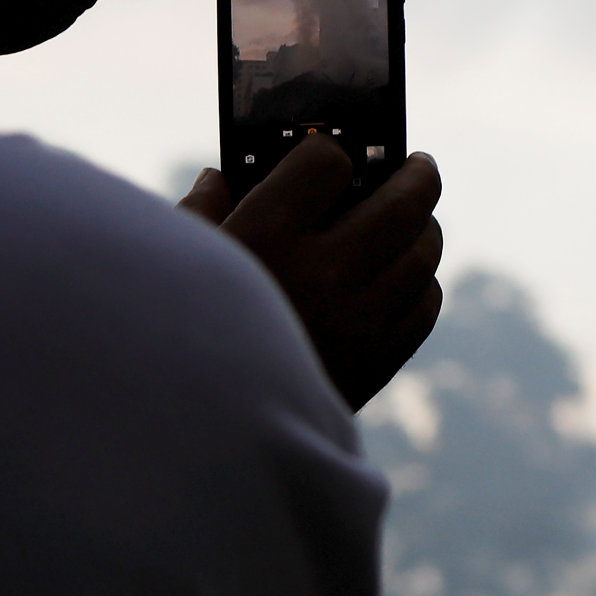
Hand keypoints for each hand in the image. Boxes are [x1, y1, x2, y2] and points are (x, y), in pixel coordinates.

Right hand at [183, 140, 445, 408]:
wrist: (201, 442)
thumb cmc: (171, 343)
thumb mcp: (174, 269)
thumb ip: (200, 214)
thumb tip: (219, 177)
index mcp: (265, 237)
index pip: (327, 162)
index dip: (328, 152)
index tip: (326, 158)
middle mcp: (324, 273)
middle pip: (403, 203)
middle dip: (416, 174)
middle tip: (417, 165)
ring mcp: (358, 321)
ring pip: (424, 254)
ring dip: (424, 229)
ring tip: (415, 220)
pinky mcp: (374, 364)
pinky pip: (423, 308)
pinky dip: (422, 284)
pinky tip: (409, 278)